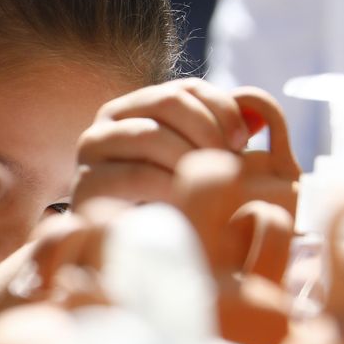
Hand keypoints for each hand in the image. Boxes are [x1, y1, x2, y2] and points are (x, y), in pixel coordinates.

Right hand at [72, 78, 256, 209]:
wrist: (123, 254)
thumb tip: (258, 112)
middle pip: (168, 102)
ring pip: (151, 135)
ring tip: (209, 187)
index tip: (244, 143)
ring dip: (190, 160)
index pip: (186, 89)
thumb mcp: (198, 166)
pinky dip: (171, 187)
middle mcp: (109, 120)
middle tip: (229, 167)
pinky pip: (137, 174)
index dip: (223, 110)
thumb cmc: (170, 208)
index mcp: (138, 107)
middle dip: (208, 132)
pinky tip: (189, 204)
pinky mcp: (86, 183)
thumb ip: (224, 136)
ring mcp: (91, 149)